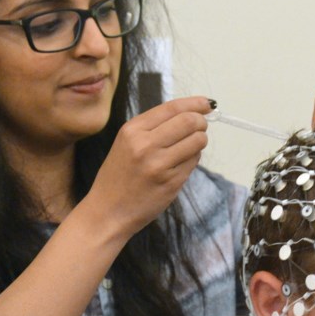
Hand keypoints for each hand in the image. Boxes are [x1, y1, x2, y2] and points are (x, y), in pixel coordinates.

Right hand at [86, 96, 211, 236]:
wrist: (107, 212)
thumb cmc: (117, 176)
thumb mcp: (126, 143)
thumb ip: (153, 127)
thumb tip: (189, 113)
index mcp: (132, 130)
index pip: (172, 108)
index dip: (194, 103)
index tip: (207, 104)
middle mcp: (145, 144)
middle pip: (189, 121)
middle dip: (201, 122)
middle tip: (201, 127)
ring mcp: (159, 165)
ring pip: (197, 141)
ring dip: (200, 141)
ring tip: (189, 146)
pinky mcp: (171, 182)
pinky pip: (193, 162)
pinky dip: (193, 159)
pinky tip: (180, 164)